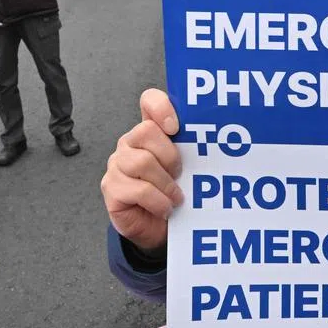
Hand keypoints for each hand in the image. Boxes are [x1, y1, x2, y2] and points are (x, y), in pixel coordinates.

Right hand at [101, 89, 183, 251]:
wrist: (159, 227)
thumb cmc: (174, 192)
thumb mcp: (188, 167)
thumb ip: (192, 149)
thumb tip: (215, 141)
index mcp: (150, 131)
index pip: (149, 101)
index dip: (162, 108)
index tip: (176, 128)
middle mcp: (130, 142)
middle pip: (145, 131)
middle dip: (169, 155)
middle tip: (181, 174)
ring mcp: (117, 164)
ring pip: (141, 162)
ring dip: (166, 183)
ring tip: (176, 197)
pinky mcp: (111, 188)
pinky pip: (138, 190)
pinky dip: (158, 201)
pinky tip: (166, 207)